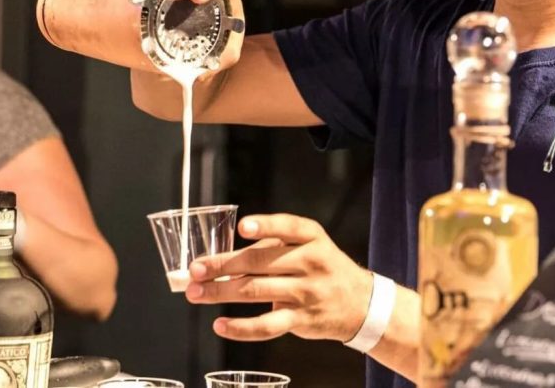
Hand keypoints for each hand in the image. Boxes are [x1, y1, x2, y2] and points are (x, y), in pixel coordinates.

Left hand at [186, 214, 373, 342]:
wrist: (359, 302)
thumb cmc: (323, 268)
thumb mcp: (310, 245)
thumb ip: (273, 245)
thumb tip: (223, 260)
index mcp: (312, 238)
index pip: (290, 227)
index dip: (266, 226)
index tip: (243, 227)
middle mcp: (312, 262)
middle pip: (261, 261)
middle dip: (223, 265)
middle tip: (195, 269)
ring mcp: (306, 292)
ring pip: (257, 291)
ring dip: (221, 293)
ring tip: (196, 293)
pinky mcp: (301, 319)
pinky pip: (267, 326)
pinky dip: (241, 328)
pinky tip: (220, 325)